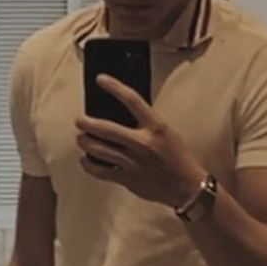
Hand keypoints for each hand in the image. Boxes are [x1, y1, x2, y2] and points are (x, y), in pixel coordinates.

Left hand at [76, 75, 204, 206]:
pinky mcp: (128, 179)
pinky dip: (89, 164)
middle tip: (79, 120)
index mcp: (156, 128)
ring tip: (81, 139)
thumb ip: (146, 123)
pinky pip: (100, 171)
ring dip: (85, 142)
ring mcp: (134, 162)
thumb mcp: (167, 132)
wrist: (187, 186)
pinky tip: (87, 160)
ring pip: (99, 149)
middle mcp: (143, 143)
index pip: (132, 100)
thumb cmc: (178, 158)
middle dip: (86, 123)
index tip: (101, 79)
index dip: (114, 87)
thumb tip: (122, 114)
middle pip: (106, 129)